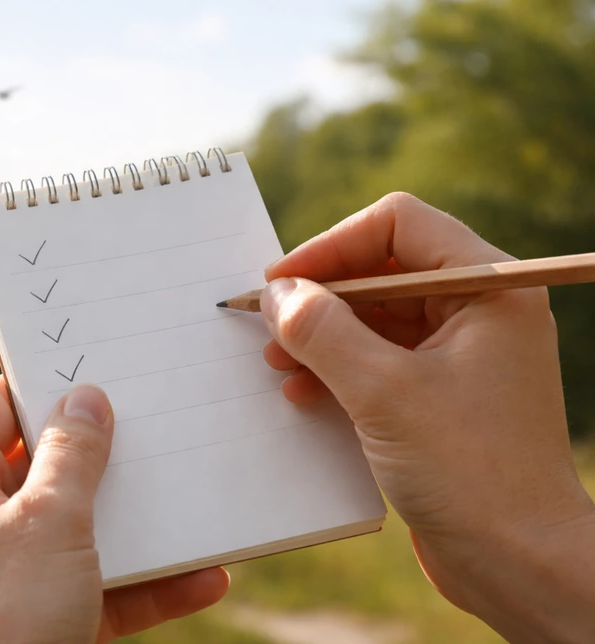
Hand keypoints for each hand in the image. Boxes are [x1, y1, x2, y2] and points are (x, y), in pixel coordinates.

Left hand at [0, 377, 229, 643]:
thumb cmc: (4, 617)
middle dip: (103, 456)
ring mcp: (1, 573)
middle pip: (41, 466)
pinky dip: (141, 584)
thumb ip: (73, 453)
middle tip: (154, 424)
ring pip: (74, 529)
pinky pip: (90, 586)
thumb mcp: (50, 520)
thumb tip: (85, 398)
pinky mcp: (31, 618)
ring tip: (191, 497)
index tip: (97, 367)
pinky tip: (203, 579)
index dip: (44, 384)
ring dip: (135, 524)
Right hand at [259, 192, 594, 643]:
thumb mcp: (383, 392)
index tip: (282, 281)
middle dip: (321, 296)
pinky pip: (379, 358)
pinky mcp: (440, 394)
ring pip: (374, 316)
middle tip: (270, 324)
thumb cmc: (472, 474)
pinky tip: (302, 392)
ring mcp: (461, 353)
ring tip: (277, 363)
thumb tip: (278, 294)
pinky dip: (337, 368)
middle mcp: (479, 310)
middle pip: (381, 268)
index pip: (398, 224)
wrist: (520, 564)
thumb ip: (323, 331)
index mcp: (488, 287)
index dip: (332, 245)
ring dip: (322, 335)